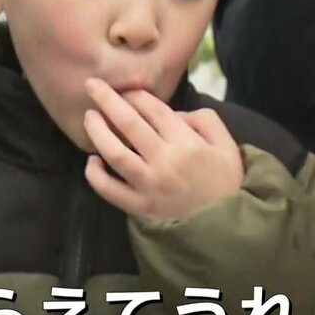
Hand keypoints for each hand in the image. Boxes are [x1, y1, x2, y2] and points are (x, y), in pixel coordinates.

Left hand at [81, 78, 243, 222]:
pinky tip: (92, 161)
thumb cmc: (225, 183)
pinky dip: (95, 176)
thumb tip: (173, 114)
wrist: (226, 229)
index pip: (154, 110)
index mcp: (187, 143)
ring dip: (97, 132)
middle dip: (108, 100)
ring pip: (115, 153)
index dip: (136, 95)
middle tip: (91, 85)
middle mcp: (164, 161)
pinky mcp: (139, 208)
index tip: (126, 89)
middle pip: (130, 124)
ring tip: (88, 117)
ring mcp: (149, 186)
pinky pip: (109, 190)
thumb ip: (204, 119)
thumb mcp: (226, 144)